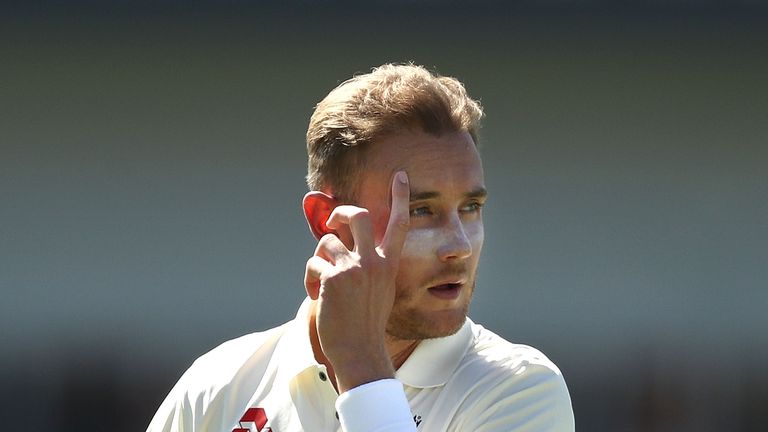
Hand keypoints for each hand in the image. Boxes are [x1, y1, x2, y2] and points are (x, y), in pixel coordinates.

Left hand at [304, 171, 409, 391]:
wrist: (359, 350)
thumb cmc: (366, 322)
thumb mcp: (379, 289)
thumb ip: (369, 265)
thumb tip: (345, 245)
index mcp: (388, 265)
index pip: (399, 225)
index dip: (399, 197)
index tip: (399, 176)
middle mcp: (374, 262)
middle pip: (359, 216)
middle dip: (342, 212)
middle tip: (334, 222)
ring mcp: (353, 268)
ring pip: (327, 241)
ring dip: (320, 258)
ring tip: (323, 282)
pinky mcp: (333, 277)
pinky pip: (313, 263)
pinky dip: (310, 278)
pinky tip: (317, 296)